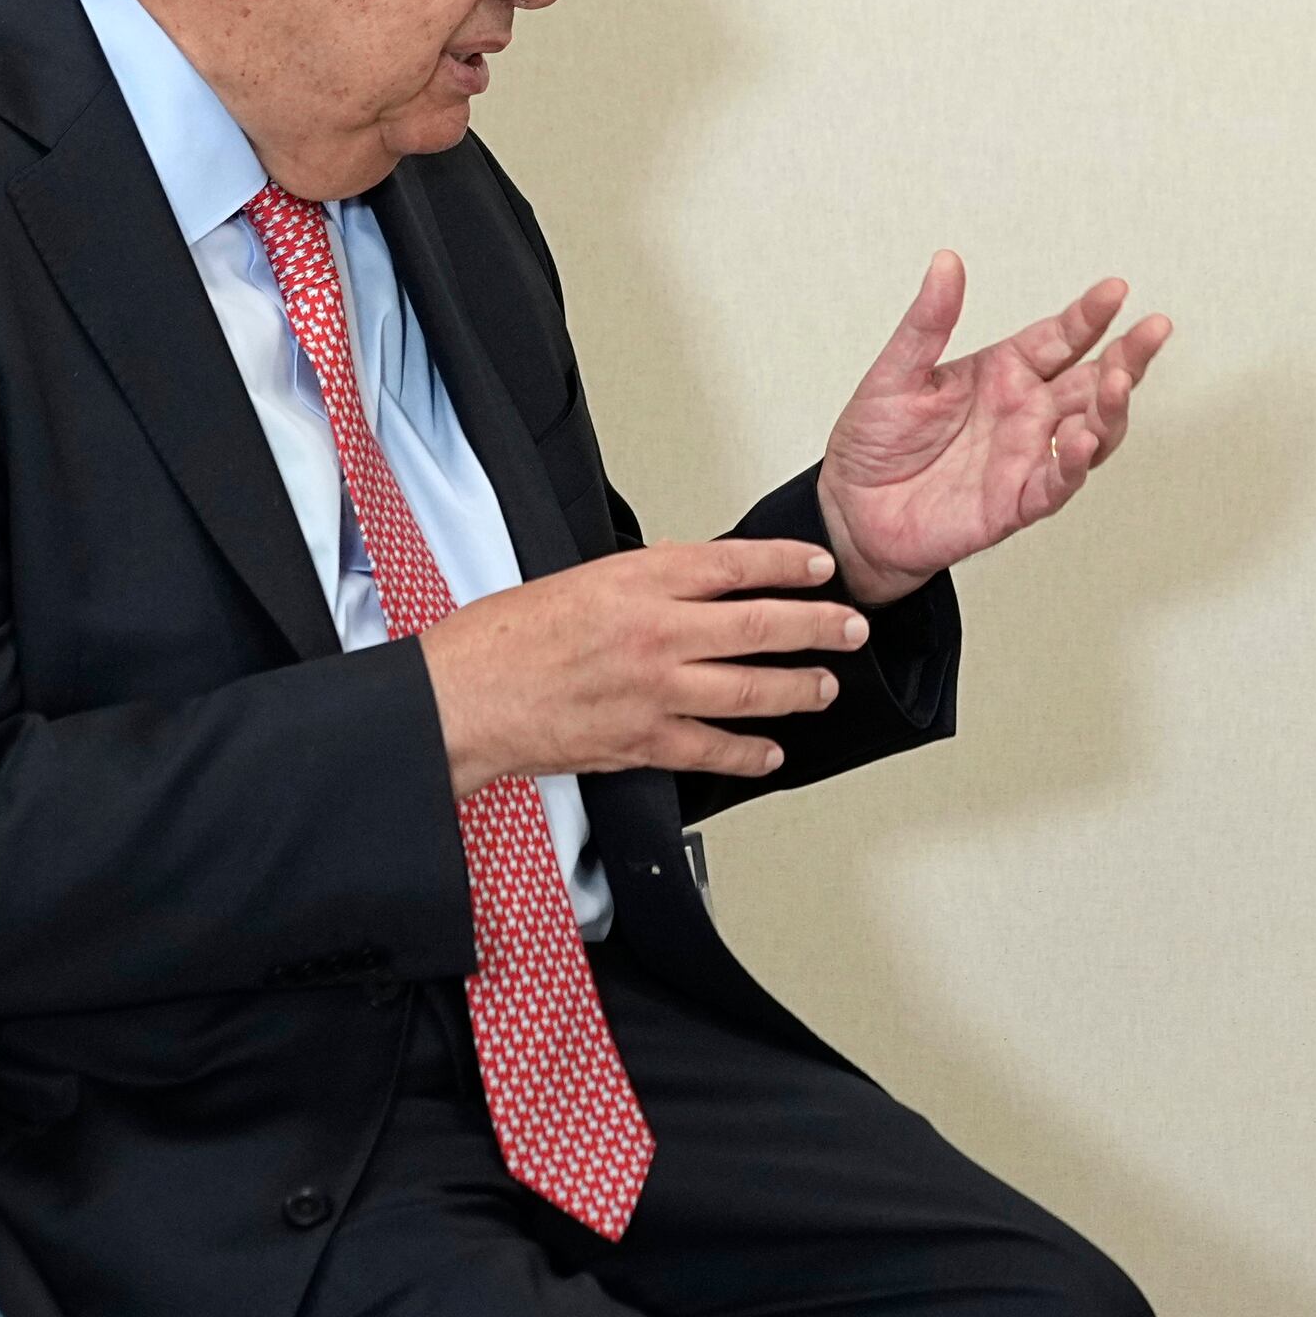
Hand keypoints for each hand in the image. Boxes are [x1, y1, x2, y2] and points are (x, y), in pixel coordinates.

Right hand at [417, 539, 864, 792]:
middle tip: (851, 627)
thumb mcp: (581, 578)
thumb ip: (644, 576)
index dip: (789, 564)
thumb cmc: (505, 636)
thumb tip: (692, 570)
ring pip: (750, 690)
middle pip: (761, 626)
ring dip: (798, 689)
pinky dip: (748, 753)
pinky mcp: (641, 741)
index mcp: (639, 580)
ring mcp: (654, 691)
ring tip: (825, 687)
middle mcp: (656, 632)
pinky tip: (770, 751)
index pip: (736, 564)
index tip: (820, 566)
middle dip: (818, 628)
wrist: (463, 697)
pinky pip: (711, 749)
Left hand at [814, 254, 1169, 606]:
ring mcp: (1027, 456)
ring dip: (1112, 408)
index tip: (1116, 290)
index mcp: (1005, 372)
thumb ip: (928, 321)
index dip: (1090, 315)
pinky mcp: (1016, 502)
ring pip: (1092, 431)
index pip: (1061, 337)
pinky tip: (1082, 440)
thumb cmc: (874, 443)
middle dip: (1128, 357)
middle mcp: (1027, 412)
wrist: (852, 511)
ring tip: (1117, 381)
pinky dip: (1074, 465)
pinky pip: (1057, 484)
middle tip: (1152, 330)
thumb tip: (946, 262)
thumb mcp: (896, 371)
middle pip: (1093, 380)